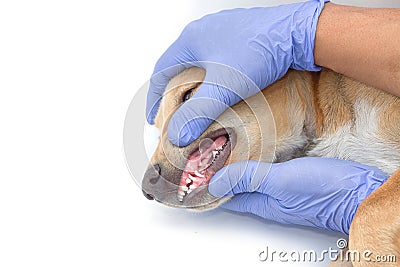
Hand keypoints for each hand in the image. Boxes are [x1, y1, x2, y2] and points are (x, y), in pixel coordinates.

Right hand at [147, 0, 327, 145]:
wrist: (299, 33)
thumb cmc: (261, 51)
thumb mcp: (224, 86)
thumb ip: (199, 112)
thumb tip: (177, 135)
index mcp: (191, 40)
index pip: (161, 72)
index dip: (155, 97)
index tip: (154, 117)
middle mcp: (204, 33)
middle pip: (178, 68)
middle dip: (174, 94)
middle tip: (175, 115)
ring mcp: (223, 33)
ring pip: (199, 65)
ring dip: (194, 86)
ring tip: (197, 106)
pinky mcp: (240, 39)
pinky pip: (217, 62)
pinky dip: (213, 80)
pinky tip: (222, 90)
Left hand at [208, 158, 387, 233]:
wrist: (361, 191)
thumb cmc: (326, 191)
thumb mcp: (283, 181)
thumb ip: (249, 178)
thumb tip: (215, 181)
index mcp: (259, 201)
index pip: (222, 195)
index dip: (205, 183)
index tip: (191, 168)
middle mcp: (265, 196)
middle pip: (232, 184)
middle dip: (216, 170)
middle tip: (202, 149)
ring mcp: (278, 187)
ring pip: (247, 175)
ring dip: (233, 163)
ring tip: (220, 144)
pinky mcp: (290, 177)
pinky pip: (264, 169)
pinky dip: (253, 158)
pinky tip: (251, 145)